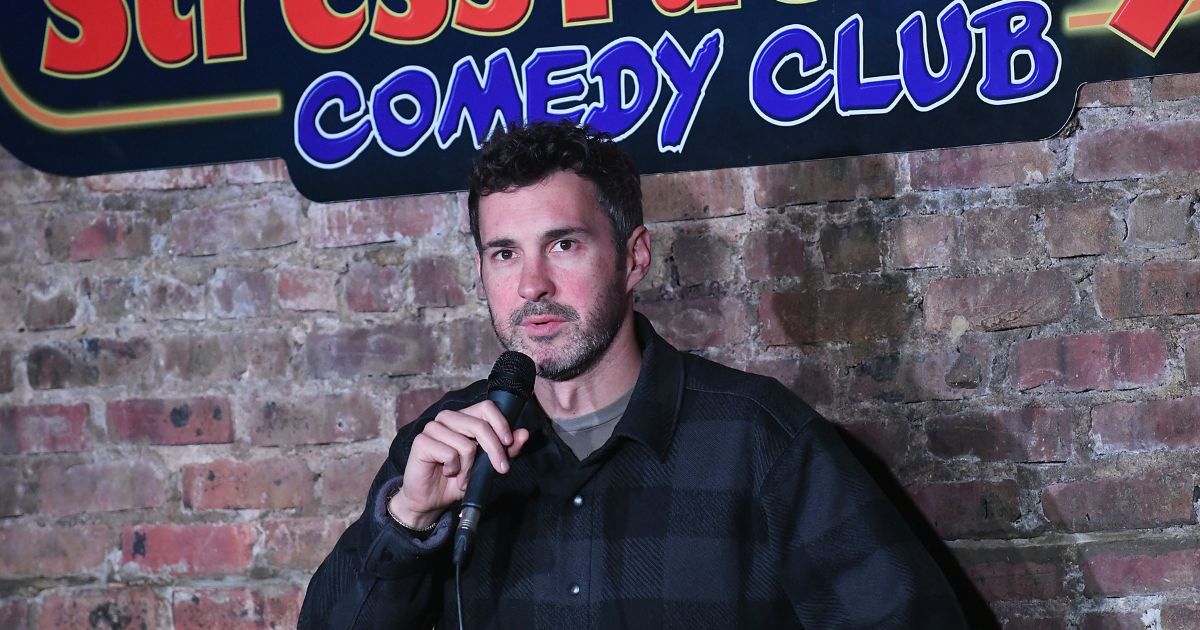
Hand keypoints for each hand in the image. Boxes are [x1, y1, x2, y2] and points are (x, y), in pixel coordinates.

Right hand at [389, 400, 530, 529]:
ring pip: (466, 444)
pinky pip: (449, 454)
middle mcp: (448, 419)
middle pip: (480, 425)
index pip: (486, 407)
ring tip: (464, 476)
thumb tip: (523, 434)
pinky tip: (448, 473)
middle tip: (500, 469)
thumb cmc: (456, 480)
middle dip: (494, 450)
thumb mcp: (486, 467)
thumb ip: (506, 450)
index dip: (500, 423)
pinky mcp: (421, 442)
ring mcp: (433, 428)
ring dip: (470, 467)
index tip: (508, 442)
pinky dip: (454, 469)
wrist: (430, 500)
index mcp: (464, 418)